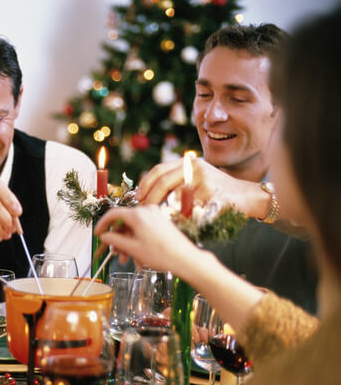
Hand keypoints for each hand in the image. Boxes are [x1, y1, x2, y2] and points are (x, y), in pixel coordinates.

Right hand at [94, 205, 202, 277]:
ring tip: (130, 261)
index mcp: (137, 215)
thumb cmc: (162, 254)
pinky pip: (144, 230)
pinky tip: (140, 258)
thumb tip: (104, 236)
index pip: (113, 214)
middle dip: (119, 241)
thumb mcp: (133, 248)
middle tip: (115, 254)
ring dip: (129, 245)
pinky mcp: (161, 222)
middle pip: (124, 223)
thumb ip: (115, 240)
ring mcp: (155, 216)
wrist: (186, 259)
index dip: (102, 224)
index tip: (97, 234)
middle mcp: (146, 211)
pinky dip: (139, 242)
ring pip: (134, 229)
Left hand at [136, 158, 266, 217]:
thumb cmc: (217, 191)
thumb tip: (147, 194)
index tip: (137, 197)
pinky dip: (181, 217)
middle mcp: (195, 167)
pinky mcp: (213, 194)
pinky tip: (177, 223)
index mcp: (189, 162)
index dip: (145, 184)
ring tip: (157, 218)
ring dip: (163, 210)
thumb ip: (176, 182)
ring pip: (175, 197)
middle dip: (150, 198)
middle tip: (142, 210)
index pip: (159, 170)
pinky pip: (191, 209)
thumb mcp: (196, 179)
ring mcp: (205, 180)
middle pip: (163, 182)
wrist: (247, 196)